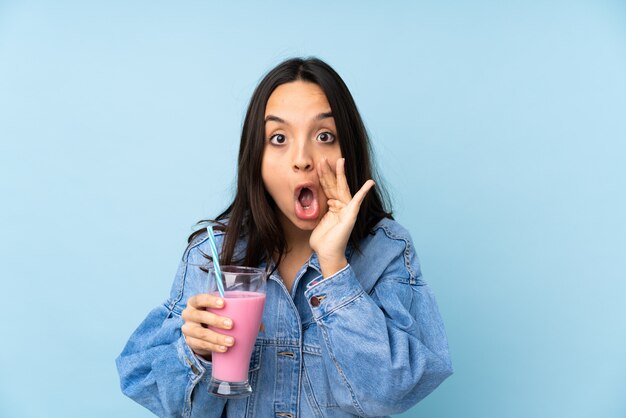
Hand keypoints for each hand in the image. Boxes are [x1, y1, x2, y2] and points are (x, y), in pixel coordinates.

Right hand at [181, 294, 234, 358]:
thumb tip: (260, 326)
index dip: (210, 301)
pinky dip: (214, 347)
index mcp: (195, 302)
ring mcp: (187, 329)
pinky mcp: (190, 342)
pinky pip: (202, 345)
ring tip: (231, 341)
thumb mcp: (220, 311)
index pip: (200, 299)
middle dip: (216, 320)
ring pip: (201, 333)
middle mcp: (188, 314)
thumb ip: (237, 313)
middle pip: (200, 316)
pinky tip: (224, 349)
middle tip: (231, 324)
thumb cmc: (213, 316)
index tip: (223, 303)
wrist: (199, 332)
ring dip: (217, 337)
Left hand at [310, 157, 374, 276]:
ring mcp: (347, 210)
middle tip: (325, 158)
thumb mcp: (316, 221)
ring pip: (343, 188)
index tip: (319, 164)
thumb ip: (316, 210)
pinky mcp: (351, 215)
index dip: (323, 176)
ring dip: (341, 174)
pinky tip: (369, 183)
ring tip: (341, 160)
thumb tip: (310, 204)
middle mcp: (340, 206)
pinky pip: (357, 202)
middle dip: (330, 171)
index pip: (327, 188)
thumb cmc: (322, 241)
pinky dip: (363, 192)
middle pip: (334, 185)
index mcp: (332, 207)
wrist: (327, 254)